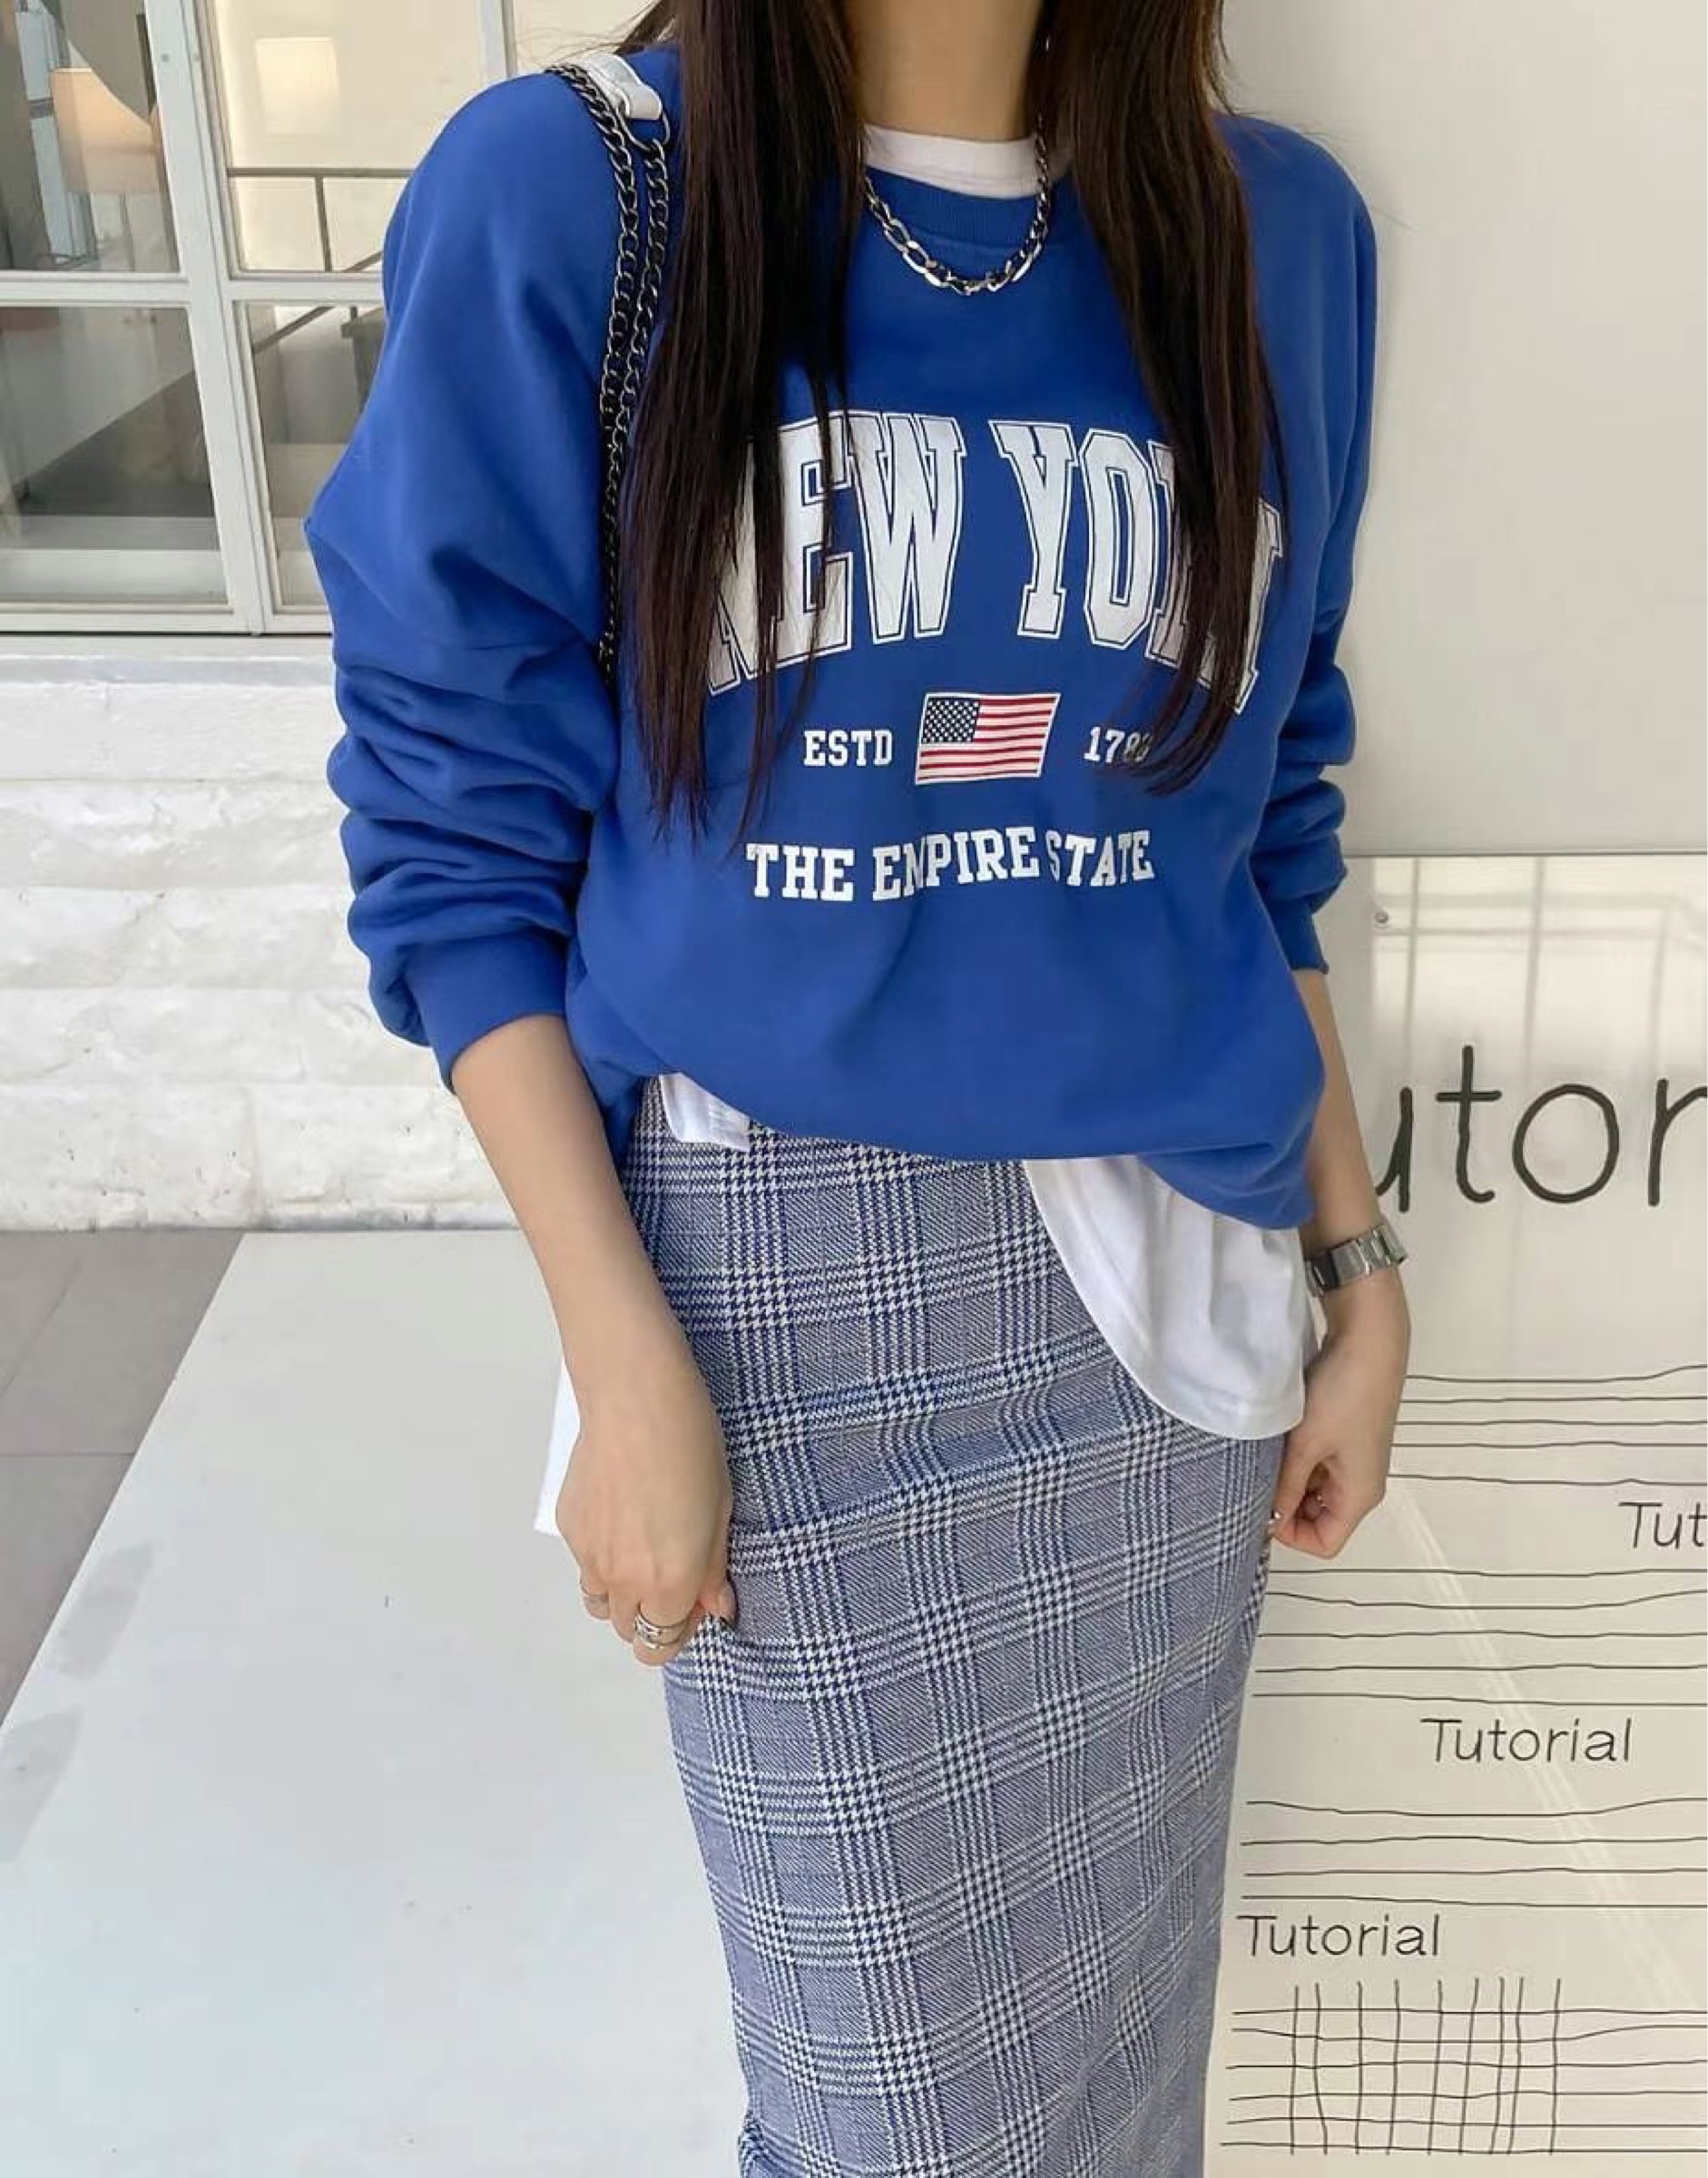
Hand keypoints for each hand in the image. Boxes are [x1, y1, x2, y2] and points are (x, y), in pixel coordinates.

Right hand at [556, 1314, 737, 1665]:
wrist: (636, 1398)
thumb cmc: (690, 1445)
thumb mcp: (721, 1508)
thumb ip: (714, 1568)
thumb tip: (717, 1607)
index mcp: (670, 1581)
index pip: (662, 1644)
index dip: (682, 1627)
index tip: (696, 1599)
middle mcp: (625, 1579)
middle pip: (629, 1630)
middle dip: (653, 1613)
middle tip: (674, 1571)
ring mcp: (591, 1554)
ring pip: (601, 1603)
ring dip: (623, 1592)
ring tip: (644, 1550)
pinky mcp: (570, 1527)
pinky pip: (585, 1563)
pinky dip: (602, 1557)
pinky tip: (622, 1516)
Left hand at [1270, 1267, 1409, 1558]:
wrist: (1369, 1341)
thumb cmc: (1343, 1395)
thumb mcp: (1306, 1444)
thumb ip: (1285, 1486)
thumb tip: (1268, 1519)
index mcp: (1359, 1495)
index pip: (1324, 1543)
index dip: (1290, 1535)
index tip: (1260, 1507)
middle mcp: (1360, 1485)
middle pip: (1318, 1519)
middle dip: (1285, 1506)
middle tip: (1256, 1478)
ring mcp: (1353, 1461)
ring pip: (1313, 1491)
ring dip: (1288, 1480)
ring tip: (1266, 1454)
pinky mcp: (1345, 1440)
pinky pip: (1316, 1466)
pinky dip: (1296, 1460)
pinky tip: (1278, 1440)